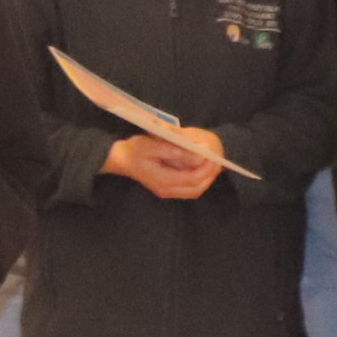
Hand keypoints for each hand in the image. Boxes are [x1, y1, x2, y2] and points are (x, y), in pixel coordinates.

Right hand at [103, 131, 223, 200]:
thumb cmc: (134, 150)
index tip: (213, 157)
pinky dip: (198, 180)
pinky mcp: (167, 188)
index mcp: (162, 180)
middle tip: (216, 161)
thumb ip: (172, 150)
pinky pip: (188, 189)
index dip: (205, 169)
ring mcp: (166, 191)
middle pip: (195, 189)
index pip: (191, 179)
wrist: (120, 160)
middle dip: (208, 176)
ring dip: (205, 179)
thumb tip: (192, 153)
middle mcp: (165, 189)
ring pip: (193, 191)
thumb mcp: (151, 144)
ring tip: (211, 164)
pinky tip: (200, 168)